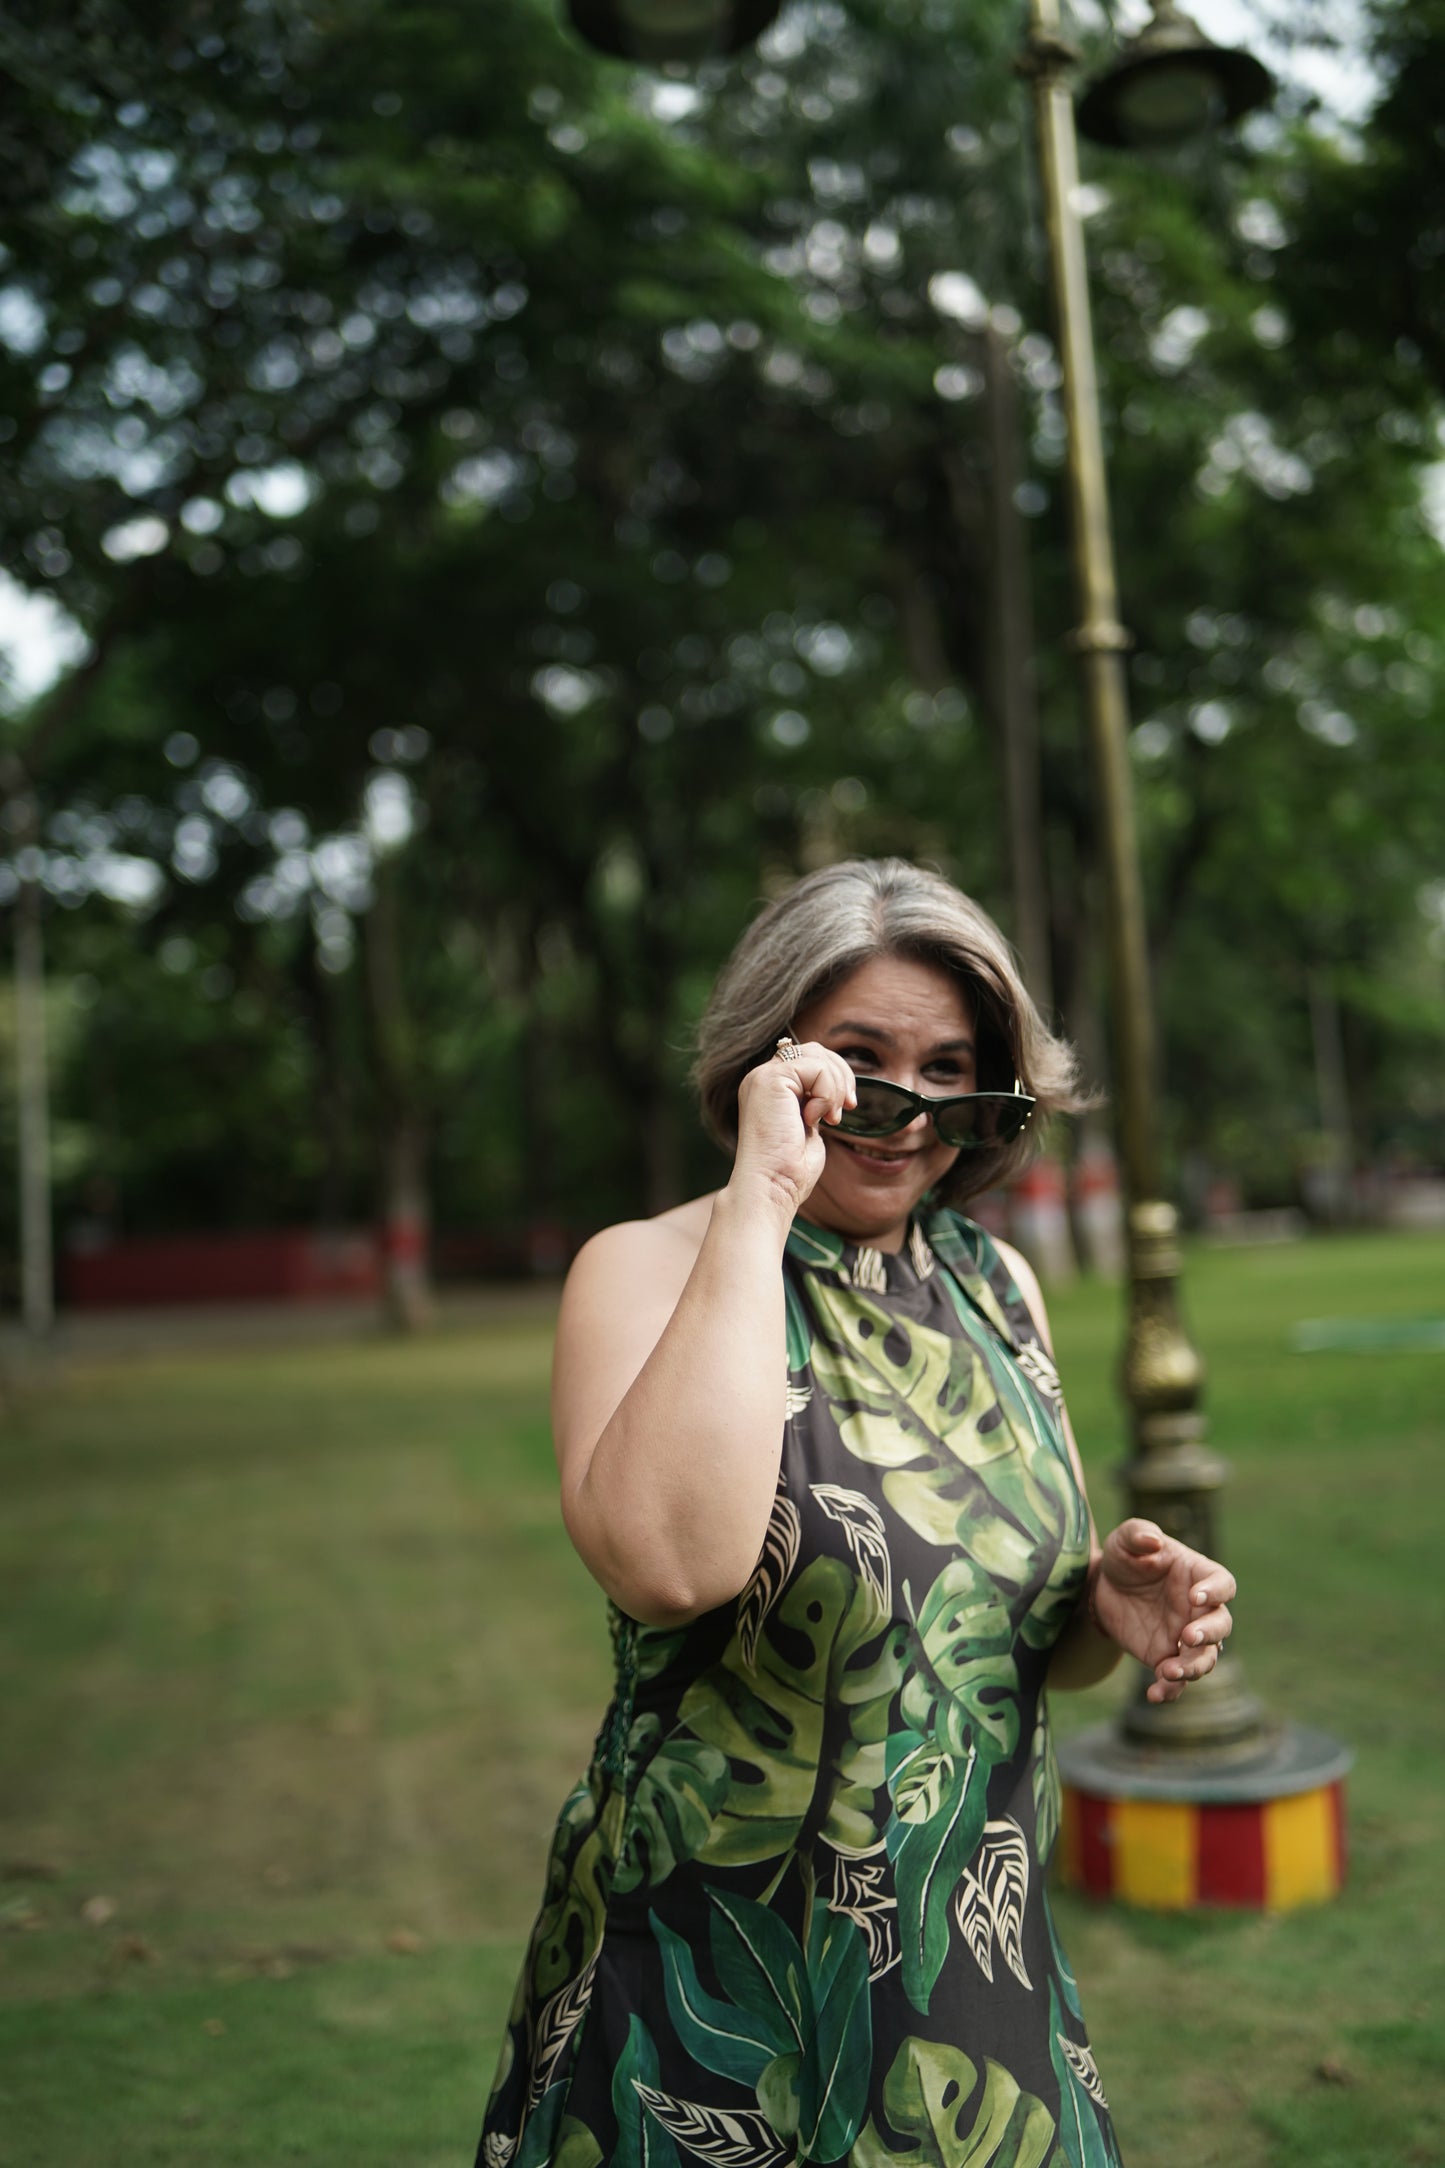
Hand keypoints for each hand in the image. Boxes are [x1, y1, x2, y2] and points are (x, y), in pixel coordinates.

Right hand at [730, 1039, 856, 1215]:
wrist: (772, 1186)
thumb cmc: (789, 1169)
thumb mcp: (807, 1126)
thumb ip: (814, 1102)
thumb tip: (835, 1088)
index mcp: (769, 1088)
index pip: (808, 1059)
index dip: (835, 1077)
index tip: (846, 1107)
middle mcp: (761, 1078)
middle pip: (815, 1050)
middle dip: (841, 1075)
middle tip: (847, 1108)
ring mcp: (763, 1077)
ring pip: (817, 1054)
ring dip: (836, 1086)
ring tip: (831, 1118)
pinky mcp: (770, 1080)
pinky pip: (815, 1067)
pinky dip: (827, 1092)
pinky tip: (817, 1117)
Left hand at [1090, 1519, 1235, 1704]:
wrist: (1102, 1587)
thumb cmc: (1124, 1557)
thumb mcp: (1125, 1539)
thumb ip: (1138, 1533)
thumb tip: (1153, 1540)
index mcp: (1198, 1576)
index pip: (1222, 1584)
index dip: (1215, 1592)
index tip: (1196, 1596)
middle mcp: (1199, 1610)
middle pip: (1221, 1625)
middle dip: (1209, 1634)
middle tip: (1187, 1636)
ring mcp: (1185, 1637)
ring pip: (1205, 1658)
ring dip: (1194, 1667)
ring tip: (1170, 1671)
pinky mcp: (1166, 1657)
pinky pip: (1176, 1679)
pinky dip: (1170, 1689)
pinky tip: (1154, 1694)